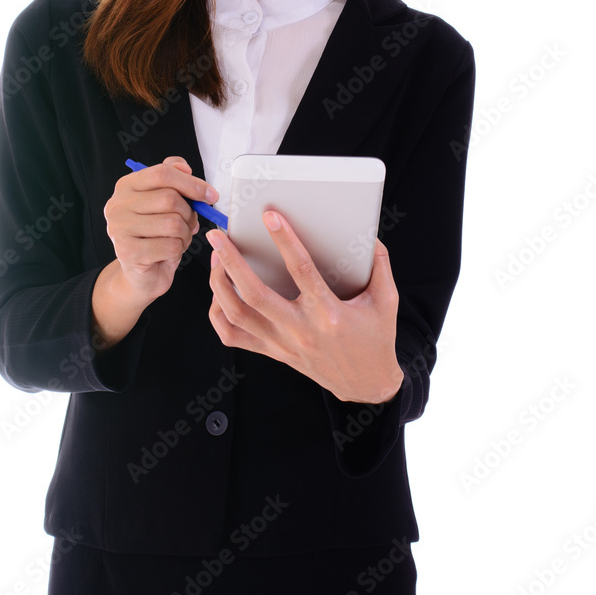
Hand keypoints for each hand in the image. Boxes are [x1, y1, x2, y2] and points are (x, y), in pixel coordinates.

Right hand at [103, 156, 218, 302]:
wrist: (141, 273)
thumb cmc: (155, 234)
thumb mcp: (163, 202)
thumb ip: (172, 178)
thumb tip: (183, 166)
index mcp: (126, 186)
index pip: (162, 173)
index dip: (191, 183)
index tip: (210, 195)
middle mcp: (118, 205)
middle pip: (170, 198)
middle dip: (189, 213)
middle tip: (190, 223)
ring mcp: (119, 229)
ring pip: (173, 223)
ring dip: (185, 233)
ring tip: (179, 238)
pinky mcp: (127, 253)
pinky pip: (170, 246)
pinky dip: (179, 250)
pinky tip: (170, 252)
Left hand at [206, 213, 403, 404]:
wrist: (367, 385)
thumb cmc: (376, 340)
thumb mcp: (386, 300)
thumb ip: (379, 264)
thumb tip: (368, 235)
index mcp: (328, 313)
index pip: (302, 270)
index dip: (285, 241)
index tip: (270, 217)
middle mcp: (300, 329)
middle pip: (255, 294)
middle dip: (232, 261)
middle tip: (219, 236)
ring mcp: (283, 344)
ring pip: (238, 315)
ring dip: (220, 284)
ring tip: (216, 257)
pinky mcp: (274, 353)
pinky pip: (234, 337)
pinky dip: (219, 315)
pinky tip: (218, 292)